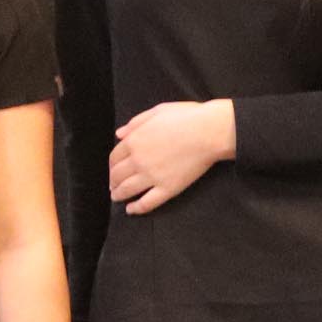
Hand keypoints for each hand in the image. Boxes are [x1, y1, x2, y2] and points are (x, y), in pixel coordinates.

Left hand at [109, 100, 234, 214]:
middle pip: (117, 175)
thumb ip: (136, 123)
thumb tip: (119, 134)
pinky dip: (136, 208)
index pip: (114, 157)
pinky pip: (147, 202)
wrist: (209, 132)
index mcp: (135, 140)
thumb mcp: (157, 111)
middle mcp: (139, 160)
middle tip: (112, 185)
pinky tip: (131, 210)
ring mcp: (152, 176)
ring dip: (118, 195)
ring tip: (116, 197)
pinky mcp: (167, 188)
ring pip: (128, 189)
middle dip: (112, 181)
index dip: (112, 164)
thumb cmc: (186, 118)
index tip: (113, 168)